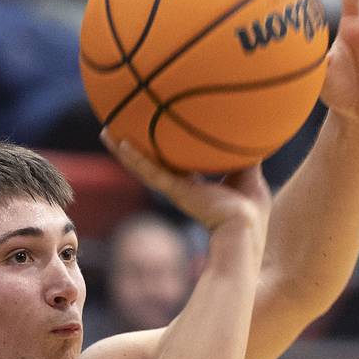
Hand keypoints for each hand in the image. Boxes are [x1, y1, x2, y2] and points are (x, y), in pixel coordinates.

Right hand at [101, 130, 270, 237]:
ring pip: (144, 166)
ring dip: (124, 151)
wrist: (246, 228)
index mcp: (196, 185)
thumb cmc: (250, 210)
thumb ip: (244, 154)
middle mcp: (181, 186)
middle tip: (116, 131)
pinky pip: (151, 171)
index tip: (151, 136)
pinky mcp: (176, 191)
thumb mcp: (249, 174)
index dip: (161, 151)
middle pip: (151, 163)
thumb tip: (252, 129)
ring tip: (106, 132)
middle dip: (134, 149)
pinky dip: (135, 159)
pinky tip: (120, 144)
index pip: (174, 165)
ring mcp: (176, 189)